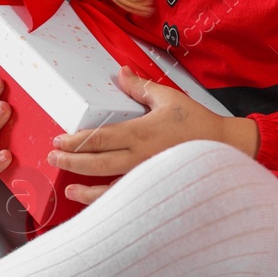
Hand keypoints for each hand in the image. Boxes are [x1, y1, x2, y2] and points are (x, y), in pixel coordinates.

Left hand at [55, 65, 258, 204]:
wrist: (224, 148)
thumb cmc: (197, 123)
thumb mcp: (168, 98)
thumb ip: (140, 87)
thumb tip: (121, 72)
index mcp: (140, 133)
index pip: (99, 139)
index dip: (75, 142)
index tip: (58, 140)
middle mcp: (139, 158)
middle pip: (96, 164)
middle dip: (70, 161)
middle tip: (52, 158)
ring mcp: (146, 177)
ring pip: (107, 189)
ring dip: (84, 188)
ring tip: (68, 186)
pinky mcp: (154, 189)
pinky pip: (126, 200)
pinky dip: (107, 203)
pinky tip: (95, 203)